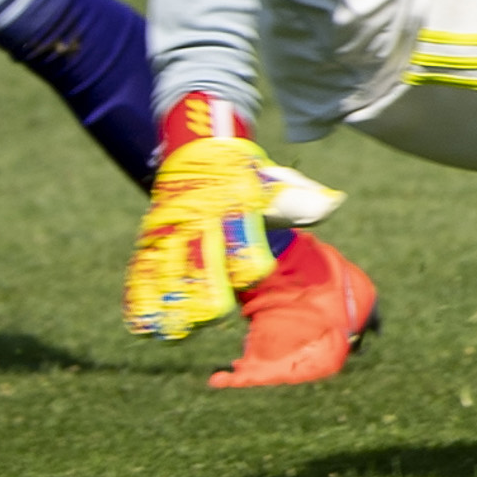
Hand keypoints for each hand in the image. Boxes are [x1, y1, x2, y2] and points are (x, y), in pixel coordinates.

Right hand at [125, 119, 282, 340]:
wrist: (201, 145)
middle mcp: (201, 217)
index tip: (256, 273)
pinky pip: (145, 266)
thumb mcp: (278, 181)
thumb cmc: (248, 176)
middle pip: (203, 256)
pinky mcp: (154, 236)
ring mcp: (174, 227)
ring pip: (170, 266)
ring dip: (171, 299)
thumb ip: (302, 198)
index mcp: (235, 205)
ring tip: (172, 331)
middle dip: (206, 286)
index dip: (249, 256)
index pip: (243, 235)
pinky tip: (142, 323)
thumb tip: (334, 204)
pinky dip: (141, 294)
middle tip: (212, 316)